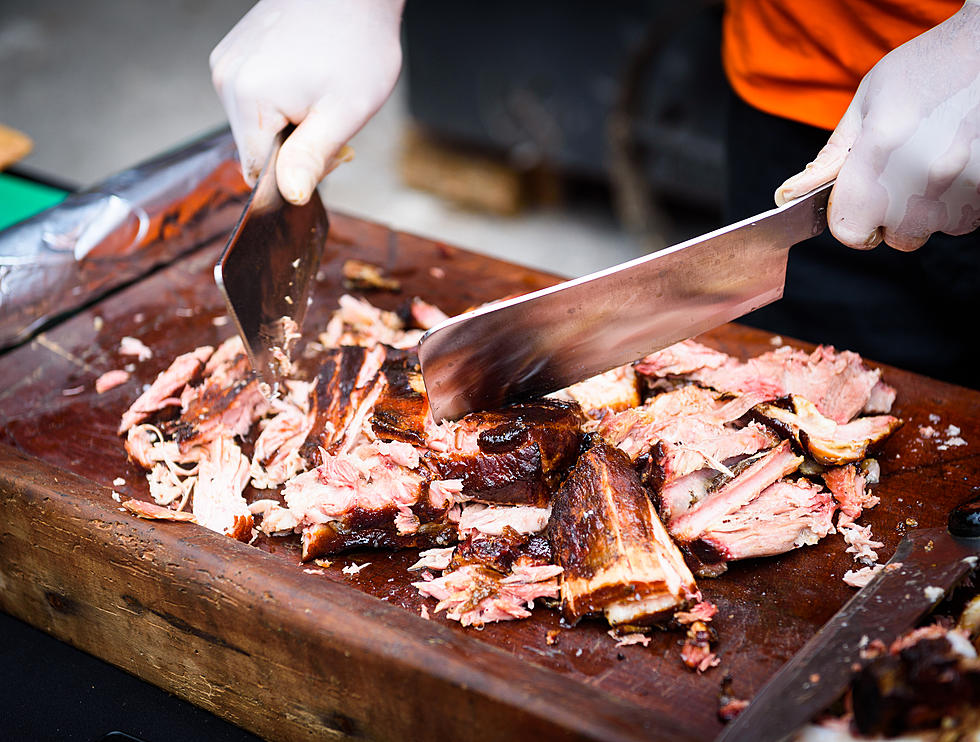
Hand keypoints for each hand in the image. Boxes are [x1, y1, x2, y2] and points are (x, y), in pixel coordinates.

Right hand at [210, 0, 403, 204]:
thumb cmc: (357, 44)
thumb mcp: (343, 113)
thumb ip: (311, 158)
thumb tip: (290, 195)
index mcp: (248, 97)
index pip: (257, 171)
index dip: (293, 174)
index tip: (325, 152)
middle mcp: (226, 78)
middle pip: (255, 147)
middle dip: (294, 148)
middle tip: (330, 120)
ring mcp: (227, 61)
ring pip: (255, 123)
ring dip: (289, 124)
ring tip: (320, 93)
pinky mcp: (234, 51)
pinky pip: (253, 97)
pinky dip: (281, 101)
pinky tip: (306, 78)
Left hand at [774, 1, 979, 250]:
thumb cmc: (928, 68)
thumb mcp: (867, 103)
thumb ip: (833, 156)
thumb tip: (791, 193)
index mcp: (878, 161)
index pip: (849, 232)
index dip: (849, 218)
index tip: (857, 199)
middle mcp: (920, 185)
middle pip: (898, 238)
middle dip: (893, 214)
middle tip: (903, 170)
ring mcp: (961, 192)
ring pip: (935, 228)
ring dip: (929, 208)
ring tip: (934, 159)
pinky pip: (965, 218)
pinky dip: (959, 200)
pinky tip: (958, 161)